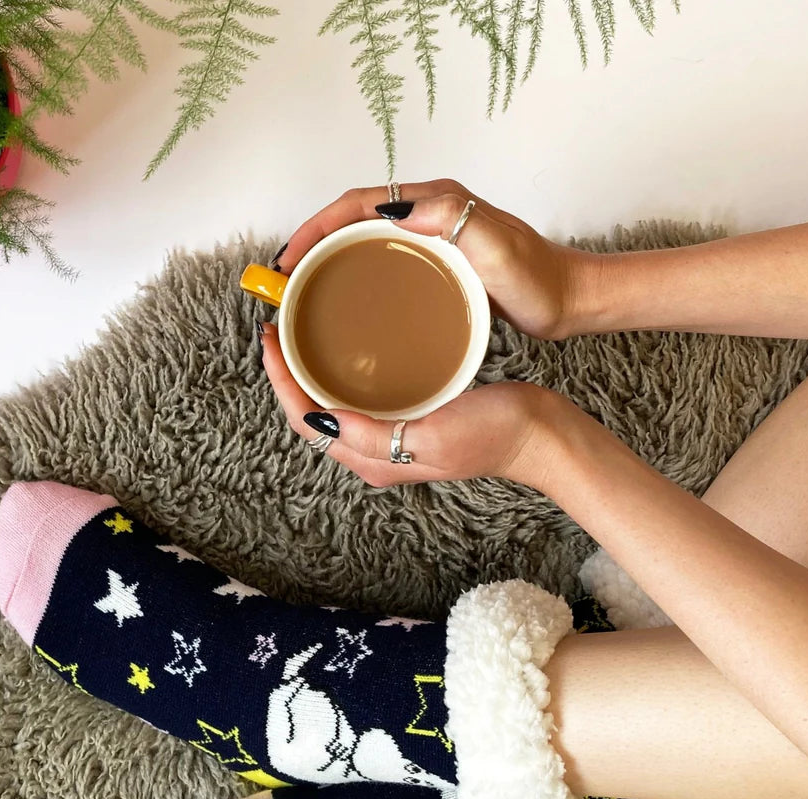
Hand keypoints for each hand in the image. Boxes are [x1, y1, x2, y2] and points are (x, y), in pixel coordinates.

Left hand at [259, 322, 556, 489]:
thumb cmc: (493, 434)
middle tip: (277, 329)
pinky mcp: (406, 422)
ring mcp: (389, 439)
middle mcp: (373, 454)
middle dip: (285, 375)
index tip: (269, 339)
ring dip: (307, 373)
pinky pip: (356, 399)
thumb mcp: (430, 436)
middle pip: (310, 414)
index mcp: (372, 461)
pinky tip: (342, 350)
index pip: (305, 421)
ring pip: (330, 405)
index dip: (279, 382)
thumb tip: (319, 419)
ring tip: (298, 334)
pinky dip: (337, 374)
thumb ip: (372, 436)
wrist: (539, 436)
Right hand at [275, 179, 590, 340]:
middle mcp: (430, 212)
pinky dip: (353, 276)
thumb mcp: (497, 247)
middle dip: (311, 243)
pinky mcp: (437, 262)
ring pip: (363, 240)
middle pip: (352, 219)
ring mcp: (433, 238)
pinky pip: (382, 262)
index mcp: (436, 201)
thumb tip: (392, 210)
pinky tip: (343, 305)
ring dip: (327, 260)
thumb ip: (453, 218)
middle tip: (282, 279)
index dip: (316, 227)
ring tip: (300, 292)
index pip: (358, 203)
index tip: (288, 259)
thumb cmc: (540, 279)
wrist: (571, 300)